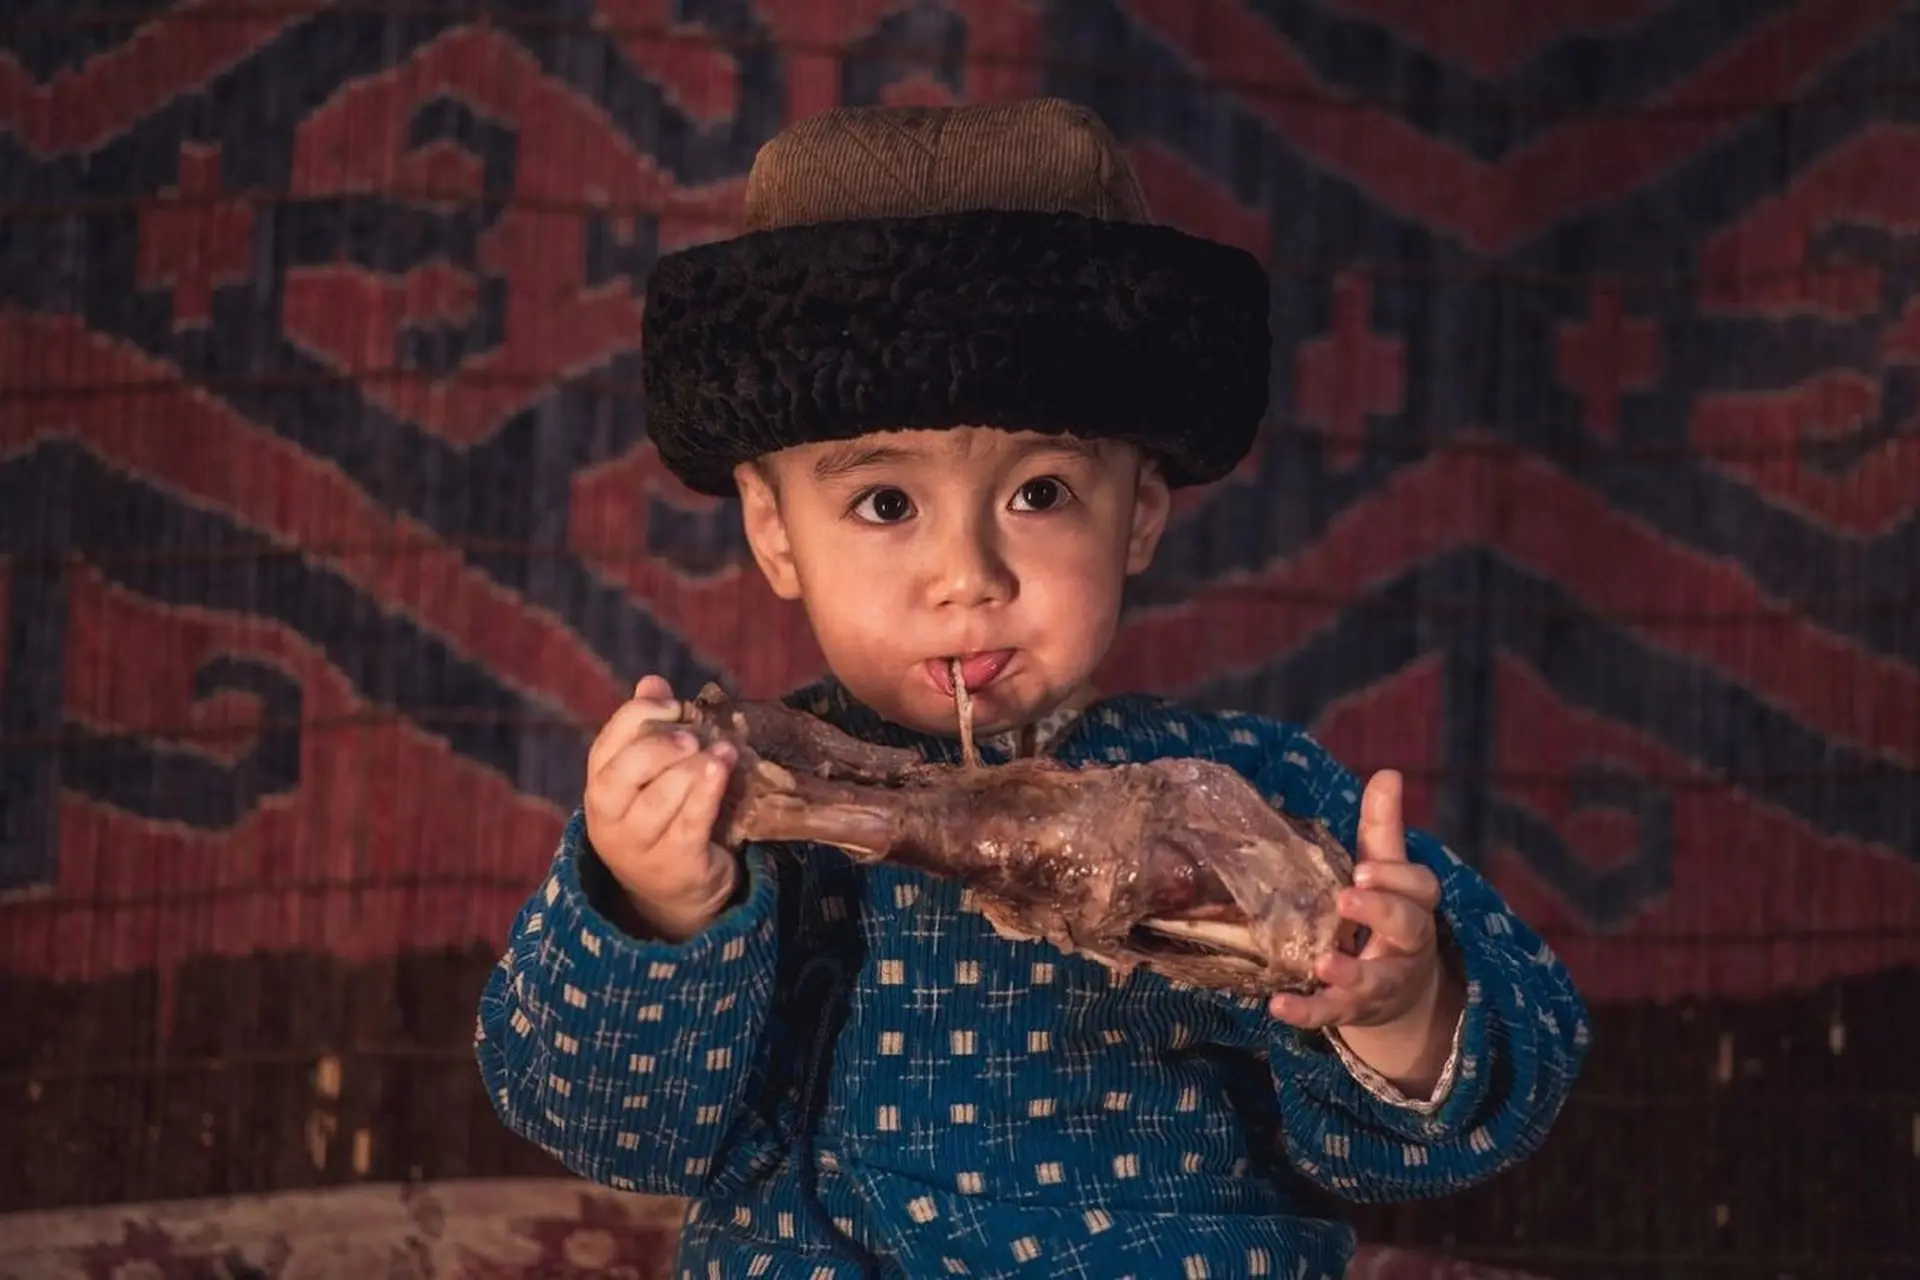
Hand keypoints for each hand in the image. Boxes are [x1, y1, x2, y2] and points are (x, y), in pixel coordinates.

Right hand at [583, 674, 739, 941]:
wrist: (674, 891)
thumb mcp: (649, 777)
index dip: (639, 717)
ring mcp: (639, 846)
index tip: (673, 707)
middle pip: (622, 774)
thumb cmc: (662, 818)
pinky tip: (724, 770)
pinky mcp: (675, 866)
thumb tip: (652, 682)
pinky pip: (690, 825)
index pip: (607, 744)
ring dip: (693, 770)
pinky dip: (707, 794)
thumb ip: (649, 729)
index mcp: (600, 787)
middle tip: (691, 736)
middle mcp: (610, 818)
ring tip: (722, 750)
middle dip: (658, 747)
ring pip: (658, 801)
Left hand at [1268, 770, 1452, 1034]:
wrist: (1398, 994)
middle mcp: (1404, 946)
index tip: (1364, 868)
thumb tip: (1388, 773)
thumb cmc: (1385, 916)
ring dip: (1347, 972)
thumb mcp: (1385, 872)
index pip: (1420, 888)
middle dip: (1379, 912)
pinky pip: (1330, 1013)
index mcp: (1415, 906)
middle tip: (1346, 898)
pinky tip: (1277, 1007)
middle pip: (1406, 927)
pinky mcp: (1351, 1010)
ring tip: (1321, 963)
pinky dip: (1306, 1012)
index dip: (1396, 878)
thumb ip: (1383, 827)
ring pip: (1373, 979)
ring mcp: (1380, 982)